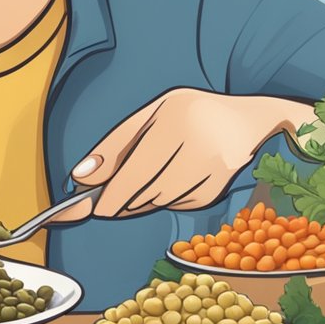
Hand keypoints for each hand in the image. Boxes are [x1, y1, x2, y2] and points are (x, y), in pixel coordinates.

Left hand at [50, 88, 315, 221]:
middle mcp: (199, 149)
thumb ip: (113, 146)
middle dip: (120, 199)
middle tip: (103, 197)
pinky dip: (161, 199)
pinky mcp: (214, 194)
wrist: (244, 122)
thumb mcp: (148, 116)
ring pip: (156, 203)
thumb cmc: (187, 115)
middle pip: (144, 192)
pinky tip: (169, 179)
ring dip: (138, 199)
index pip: (137, 171)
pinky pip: (173, 206)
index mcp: (176, 122)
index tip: (90, 208)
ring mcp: (211, 174)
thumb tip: (81, 178)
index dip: (112, 195)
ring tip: (144, 176)